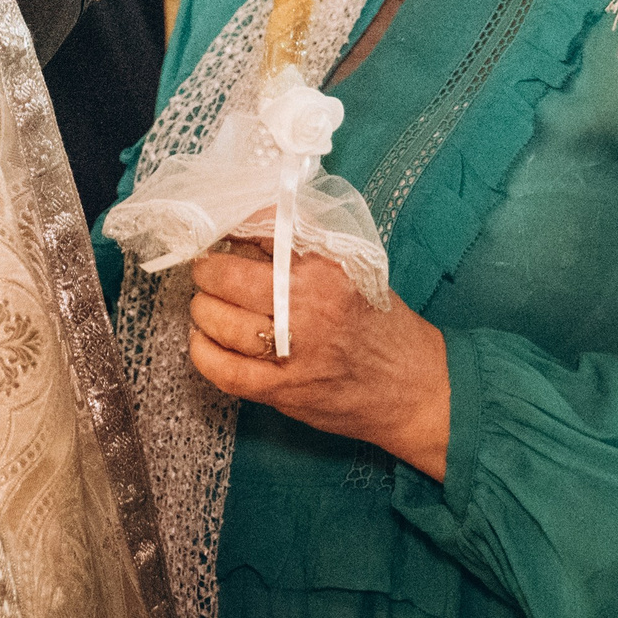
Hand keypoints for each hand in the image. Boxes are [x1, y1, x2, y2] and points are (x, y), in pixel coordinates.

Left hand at [186, 247, 450, 479]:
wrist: (416, 388)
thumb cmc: (382, 325)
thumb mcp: (354, 270)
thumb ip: (304, 248)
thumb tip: (249, 227)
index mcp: (326, 269)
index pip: (261, 231)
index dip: (231, 227)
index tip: (219, 229)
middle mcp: (306, 306)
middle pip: (228, 277)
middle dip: (207, 270)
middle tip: (206, 270)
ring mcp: (293, 352)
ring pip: (220, 322)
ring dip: (202, 310)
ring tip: (205, 304)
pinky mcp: (283, 390)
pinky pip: (224, 371)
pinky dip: (203, 353)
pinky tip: (203, 341)